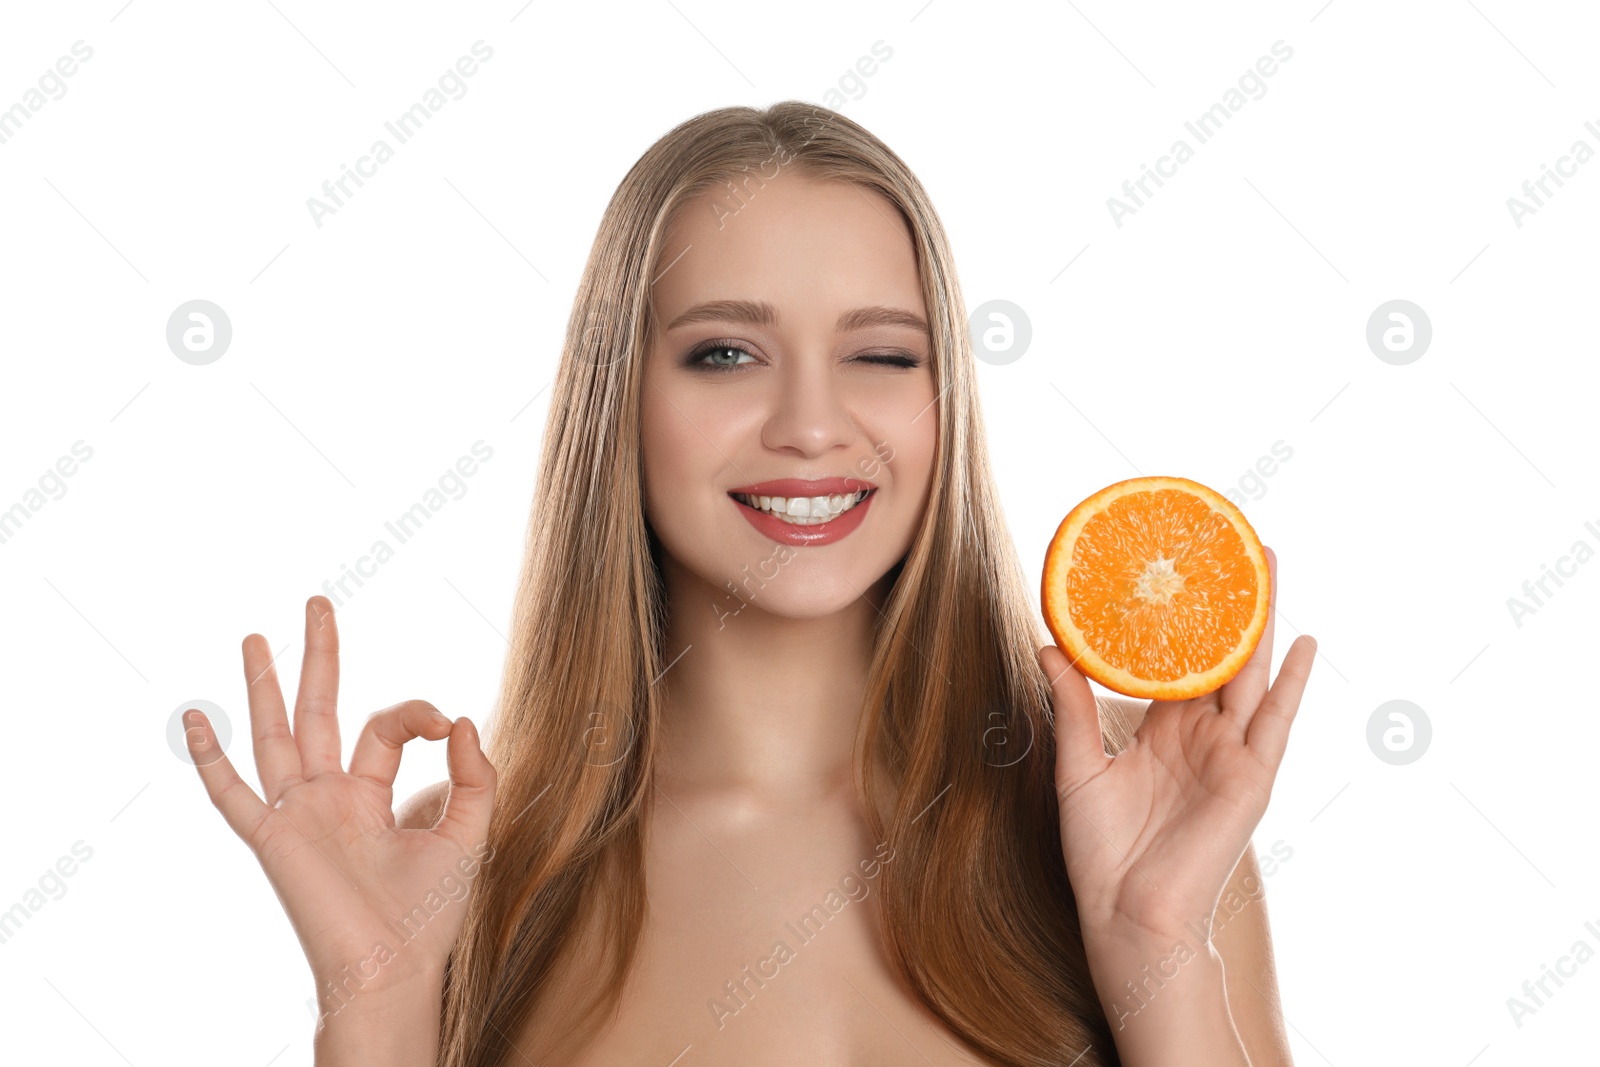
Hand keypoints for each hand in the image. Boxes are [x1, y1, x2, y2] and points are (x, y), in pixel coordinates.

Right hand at [182, 596, 497, 998]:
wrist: (396, 967)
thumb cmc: (432, 913)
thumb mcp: (469, 832)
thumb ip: (474, 775)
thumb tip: (462, 720)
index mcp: (372, 793)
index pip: (386, 727)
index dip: (417, 713)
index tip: (446, 724)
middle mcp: (330, 796)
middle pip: (319, 710)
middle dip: (320, 657)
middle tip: (318, 604)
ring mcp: (299, 814)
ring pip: (275, 737)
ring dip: (264, 687)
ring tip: (254, 637)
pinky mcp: (274, 840)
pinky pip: (233, 796)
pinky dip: (211, 760)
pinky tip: (195, 719)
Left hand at [1041, 546, 1314, 949]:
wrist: (1126, 915)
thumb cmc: (1100, 853)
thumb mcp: (1078, 767)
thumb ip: (1071, 707)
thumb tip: (1048, 644)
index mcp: (1161, 732)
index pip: (1174, 660)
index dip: (1177, 616)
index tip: (1176, 566)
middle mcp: (1200, 736)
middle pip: (1219, 654)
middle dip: (1226, 601)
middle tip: (1230, 541)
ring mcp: (1229, 754)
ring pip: (1250, 673)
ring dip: (1261, 619)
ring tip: (1267, 564)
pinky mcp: (1250, 778)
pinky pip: (1275, 723)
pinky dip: (1292, 683)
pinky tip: (1305, 642)